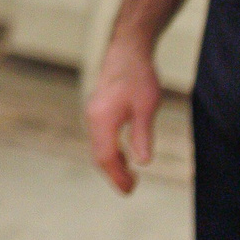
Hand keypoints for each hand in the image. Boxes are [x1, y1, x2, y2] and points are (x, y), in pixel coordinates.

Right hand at [85, 38, 163, 194]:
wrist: (128, 50)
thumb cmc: (139, 76)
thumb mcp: (146, 107)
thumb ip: (142, 135)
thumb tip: (143, 163)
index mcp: (102, 119)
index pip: (105, 157)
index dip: (117, 177)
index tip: (130, 190)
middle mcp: (92, 118)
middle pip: (98, 154)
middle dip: (113, 174)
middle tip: (130, 189)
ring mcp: (93, 113)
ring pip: (98, 146)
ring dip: (112, 163)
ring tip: (129, 176)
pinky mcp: (97, 110)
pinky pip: (100, 137)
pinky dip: (110, 150)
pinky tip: (124, 154)